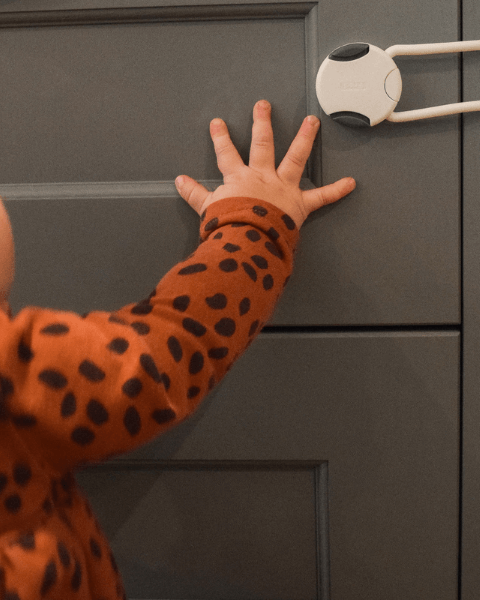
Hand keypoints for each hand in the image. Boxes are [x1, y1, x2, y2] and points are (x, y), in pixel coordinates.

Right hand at [175, 100, 355, 227]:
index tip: (219, 124)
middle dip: (262, 123)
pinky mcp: (299, 205)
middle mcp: (263, 177)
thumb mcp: (206, 210)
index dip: (221, 138)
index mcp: (239, 179)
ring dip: (304, 138)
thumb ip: (194, 194)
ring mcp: (283, 188)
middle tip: (264, 106)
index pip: (227, 154)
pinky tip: (351, 182)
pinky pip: (321, 197)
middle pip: (263, 144)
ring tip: (312, 122)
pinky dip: (336, 190)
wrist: (247, 240)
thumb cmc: (228, 226)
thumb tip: (179, 181)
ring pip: (295, 158)